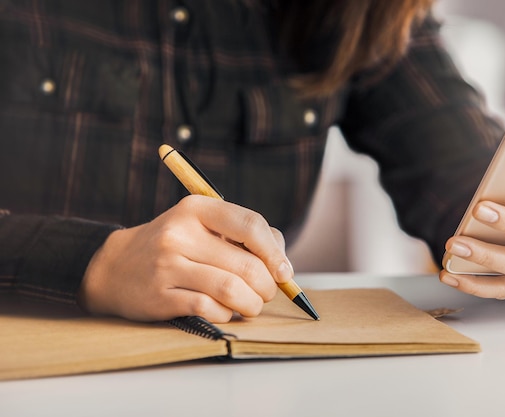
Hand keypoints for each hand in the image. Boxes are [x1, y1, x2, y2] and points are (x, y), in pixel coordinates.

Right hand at [79, 195, 292, 322]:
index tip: (284, 271)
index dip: (275, 252)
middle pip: (246, 264)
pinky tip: (224, 311)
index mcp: (196, 209)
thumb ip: (243, 236)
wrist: (114, 267)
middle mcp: (180, 233)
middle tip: (267, 293)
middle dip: (267, 286)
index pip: (251, 225)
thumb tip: (282, 265)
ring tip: (251, 305)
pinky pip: (209, 309)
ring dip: (251, 304)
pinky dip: (226, 314)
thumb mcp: (202, 226)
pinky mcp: (159, 296)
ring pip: (231, 290)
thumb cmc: (173, 246)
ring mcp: (167, 265)